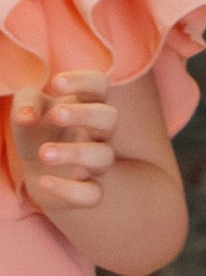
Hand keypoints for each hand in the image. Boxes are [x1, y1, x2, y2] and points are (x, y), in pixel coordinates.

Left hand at [12, 70, 115, 219]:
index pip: (99, 85)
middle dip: (84, 115)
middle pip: (110, 118)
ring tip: (43, 153)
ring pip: (104, 156)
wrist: (37, 170)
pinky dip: (69, 190)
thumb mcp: (27, 109)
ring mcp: (96, 163)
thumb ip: (27, 102)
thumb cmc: (37, 131)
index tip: (56, 84)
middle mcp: (98, 133)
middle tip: (55, 116)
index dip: (83, 80)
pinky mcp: (88, 191)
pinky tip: (44, 181)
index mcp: (87, 105)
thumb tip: (28, 116)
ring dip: (74, 153)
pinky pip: (92, 194)